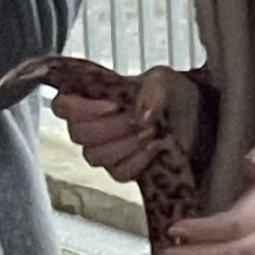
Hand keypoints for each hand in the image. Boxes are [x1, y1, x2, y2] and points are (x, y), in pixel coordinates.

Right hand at [55, 66, 202, 183]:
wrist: (192, 117)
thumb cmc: (168, 94)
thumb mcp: (163, 81)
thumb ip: (152, 91)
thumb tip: (142, 116)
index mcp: (91, 97)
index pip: (62, 106)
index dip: (80, 109)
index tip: (112, 105)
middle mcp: (90, 125)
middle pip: (78, 134)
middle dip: (110, 128)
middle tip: (138, 120)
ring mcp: (103, 150)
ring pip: (94, 156)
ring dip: (124, 145)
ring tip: (150, 132)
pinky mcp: (120, 170)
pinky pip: (118, 173)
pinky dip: (137, 161)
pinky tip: (154, 148)